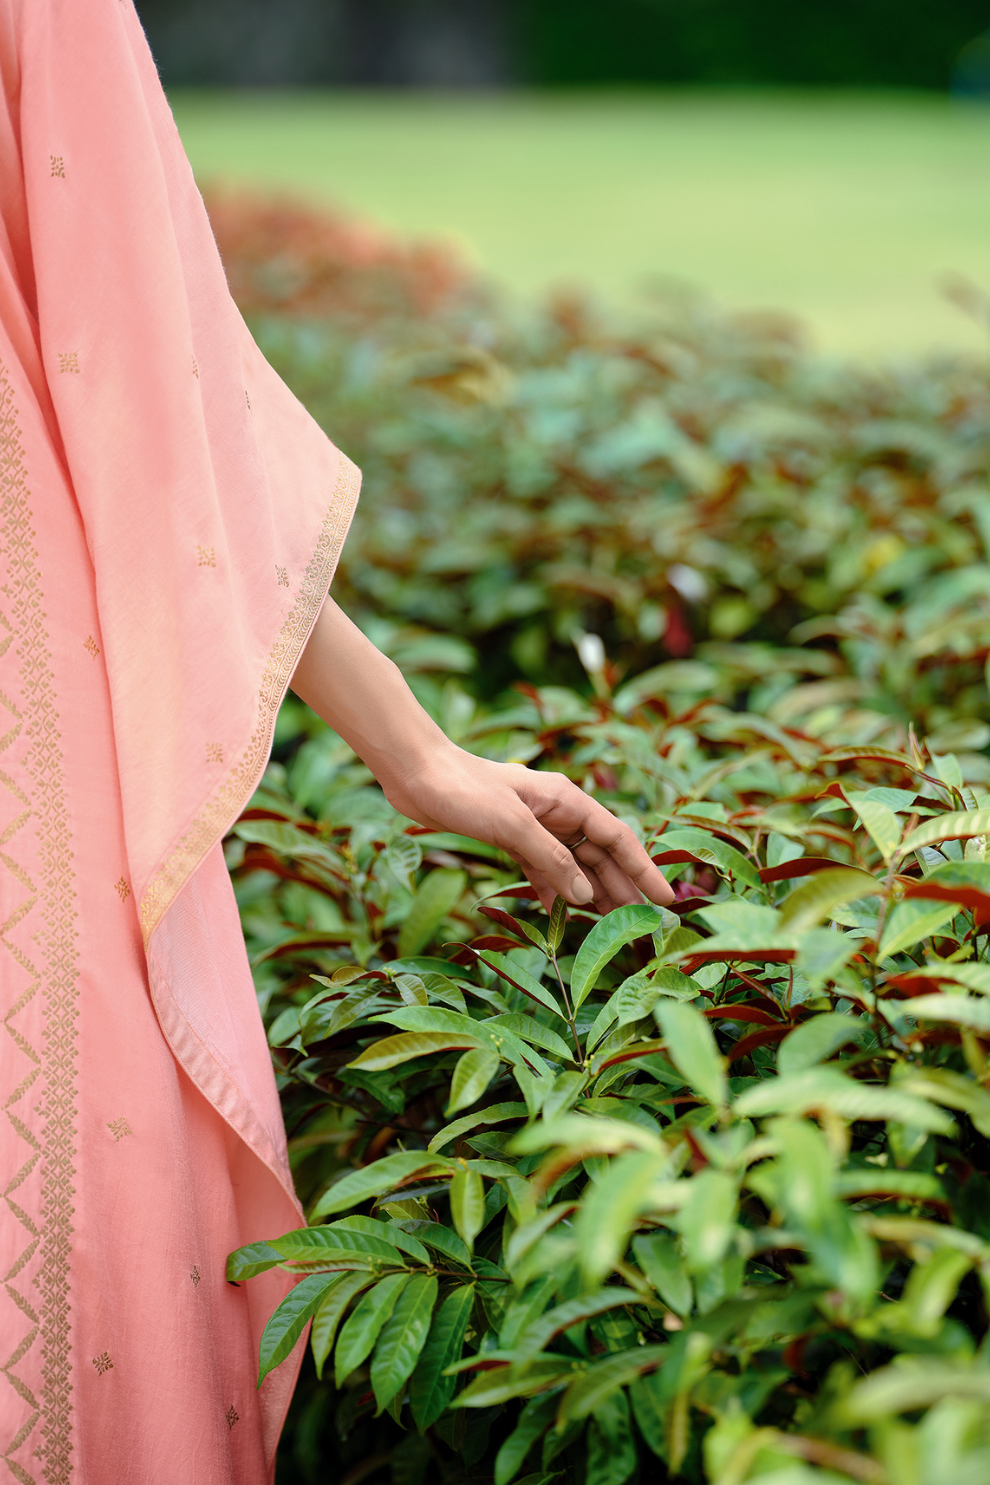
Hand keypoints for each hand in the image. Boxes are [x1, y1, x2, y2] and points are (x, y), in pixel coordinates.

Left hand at [381, 741, 673, 914]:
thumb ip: (551, 859)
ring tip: (609, 926)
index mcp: (565, 800)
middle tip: (640, 928)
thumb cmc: (463, 789)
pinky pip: (541, 867)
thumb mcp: (512, 824)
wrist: (415, 772)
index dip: (643, 870)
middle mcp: (555, 811)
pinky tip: (560, 912)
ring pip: (572, 864)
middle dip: (620, 889)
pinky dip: (552, 889)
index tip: (665, 901)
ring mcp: (533, 825)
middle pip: (599, 855)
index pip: (617, 839)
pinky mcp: (509, 836)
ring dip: (589, 893)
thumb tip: (584, 895)